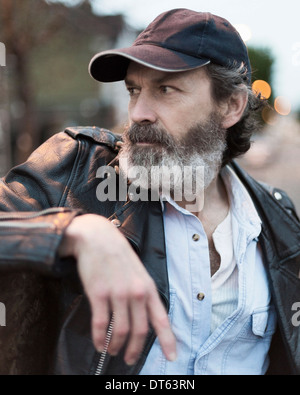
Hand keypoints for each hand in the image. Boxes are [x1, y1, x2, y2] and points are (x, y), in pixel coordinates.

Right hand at [58, 214, 176, 365]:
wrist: (98, 238)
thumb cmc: (119, 255)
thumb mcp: (139, 273)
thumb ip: (143, 294)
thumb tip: (143, 317)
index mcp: (148, 288)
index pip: (161, 319)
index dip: (168, 341)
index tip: (172, 357)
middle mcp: (136, 293)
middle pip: (140, 331)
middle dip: (135, 350)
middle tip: (129, 359)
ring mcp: (117, 294)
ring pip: (120, 331)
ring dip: (116, 346)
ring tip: (112, 351)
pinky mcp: (98, 294)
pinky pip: (100, 324)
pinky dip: (99, 338)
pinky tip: (99, 343)